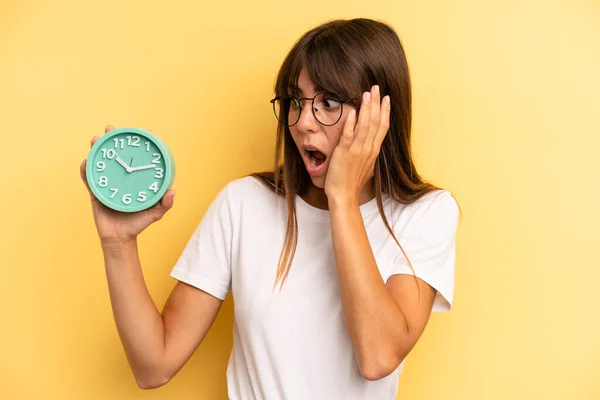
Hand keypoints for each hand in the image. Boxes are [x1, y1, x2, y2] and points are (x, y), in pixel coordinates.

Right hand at [81, 125, 175, 244]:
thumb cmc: (138, 224)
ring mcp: (107, 183)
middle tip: (110, 129)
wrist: (120, 238)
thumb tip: (172, 191)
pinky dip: (86, 170)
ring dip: (96, 150)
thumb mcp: (155, 213)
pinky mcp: (96, 192)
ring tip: (96, 139)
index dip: (137, 146)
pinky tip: (86, 162)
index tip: (140, 133)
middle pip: (116, 156)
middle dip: (112, 140)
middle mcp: (120, 178)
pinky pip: (89, 179)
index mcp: (134, 180)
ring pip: (101, 163)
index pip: (136, 159)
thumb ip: (165, 204)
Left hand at [324, 85, 390, 203]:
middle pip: (375, 122)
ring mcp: (357, 150)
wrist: (344, 196)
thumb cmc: (352, 183)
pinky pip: (349, 135)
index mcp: (373, 151)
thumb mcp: (365, 167)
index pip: (382, 127)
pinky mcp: (344, 152)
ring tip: (367, 93)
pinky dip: (351, 122)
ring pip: (365, 125)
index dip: (385, 111)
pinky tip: (352, 111)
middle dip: (377, 103)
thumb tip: (371, 148)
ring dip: (366, 108)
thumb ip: (368, 155)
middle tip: (377, 88)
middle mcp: (368, 148)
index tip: (386, 98)